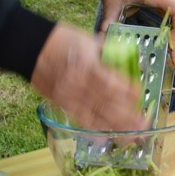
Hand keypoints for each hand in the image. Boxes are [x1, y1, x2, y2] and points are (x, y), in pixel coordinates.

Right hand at [31, 23, 148, 130]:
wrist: (30, 48)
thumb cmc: (61, 40)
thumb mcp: (88, 39)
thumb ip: (108, 52)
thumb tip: (127, 59)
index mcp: (87, 65)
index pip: (111, 83)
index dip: (128, 92)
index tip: (140, 95)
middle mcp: (78, 85)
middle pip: (107, 104)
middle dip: (128, 116)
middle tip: (144, 123)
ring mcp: (69, 97)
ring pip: (96, 115)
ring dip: (116, 127)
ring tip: (133, 136)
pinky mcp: (62, 105)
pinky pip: (81, 119)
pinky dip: (96, 128)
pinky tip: (109, 135)